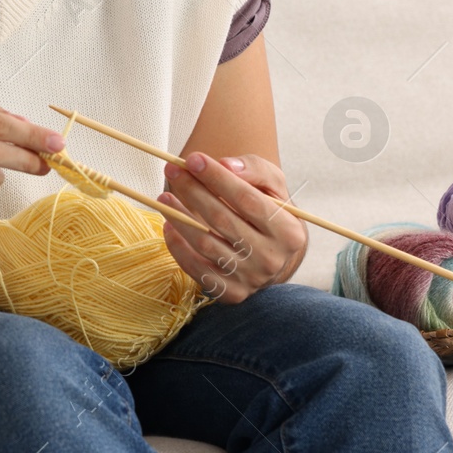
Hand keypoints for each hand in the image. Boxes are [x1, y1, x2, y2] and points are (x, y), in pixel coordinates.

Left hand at [158, 153, 307, 303]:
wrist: (276, 256)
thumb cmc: (270, 211)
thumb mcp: (273, 186)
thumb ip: (254, 170)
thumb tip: (226, 165)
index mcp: (289, 231)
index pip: (247, 200)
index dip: (217, 178)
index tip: (193, 159)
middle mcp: (271, 259)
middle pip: (222, 221)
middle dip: (193, 191)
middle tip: (172, 169)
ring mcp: (250, 279)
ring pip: (206, 245)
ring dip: (179, 217)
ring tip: (164, 196)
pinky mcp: (231, 293)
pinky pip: (197, 270)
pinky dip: (178, 247)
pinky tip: (168, 225)